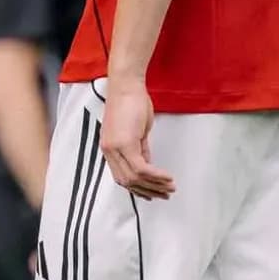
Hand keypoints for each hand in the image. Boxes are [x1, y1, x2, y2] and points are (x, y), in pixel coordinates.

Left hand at [100, 79, 173, 199]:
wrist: (126, 85)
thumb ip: (139, 150)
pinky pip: (141, 168)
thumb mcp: (136, 131)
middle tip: (165, 193)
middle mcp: (109, 150)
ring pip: (134, 178)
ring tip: (169, 187)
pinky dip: (155, 175)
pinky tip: (166, 177)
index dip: (138, 188)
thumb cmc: (131, 102)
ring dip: (154, 185)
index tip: (152, 193)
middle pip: (128, 181)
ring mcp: (115, 148)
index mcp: (109, 148)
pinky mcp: (125, 143)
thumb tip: (147, 164)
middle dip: (148, 190)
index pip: (121, 177)